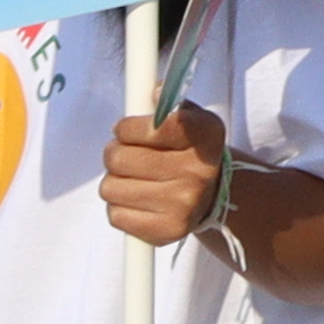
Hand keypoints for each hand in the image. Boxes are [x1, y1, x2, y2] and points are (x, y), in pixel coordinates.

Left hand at [100, 97, 229, 250]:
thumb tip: (153, 92)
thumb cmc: (190, 152)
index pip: (153, 126)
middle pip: (120, 158)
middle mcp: (197, 172)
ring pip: (110, 188)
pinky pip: (115, 215)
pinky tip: (136, 199)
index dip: (128, 127)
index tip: (124, 129)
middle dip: (114, 152)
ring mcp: (182, 205)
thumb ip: (169, 103)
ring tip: (131, 177)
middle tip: (124, 153)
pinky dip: (119, 205)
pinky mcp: (165, 231)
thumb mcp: (192, 119)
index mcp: (205, 137)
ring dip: (114, 180)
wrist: (213, 197)